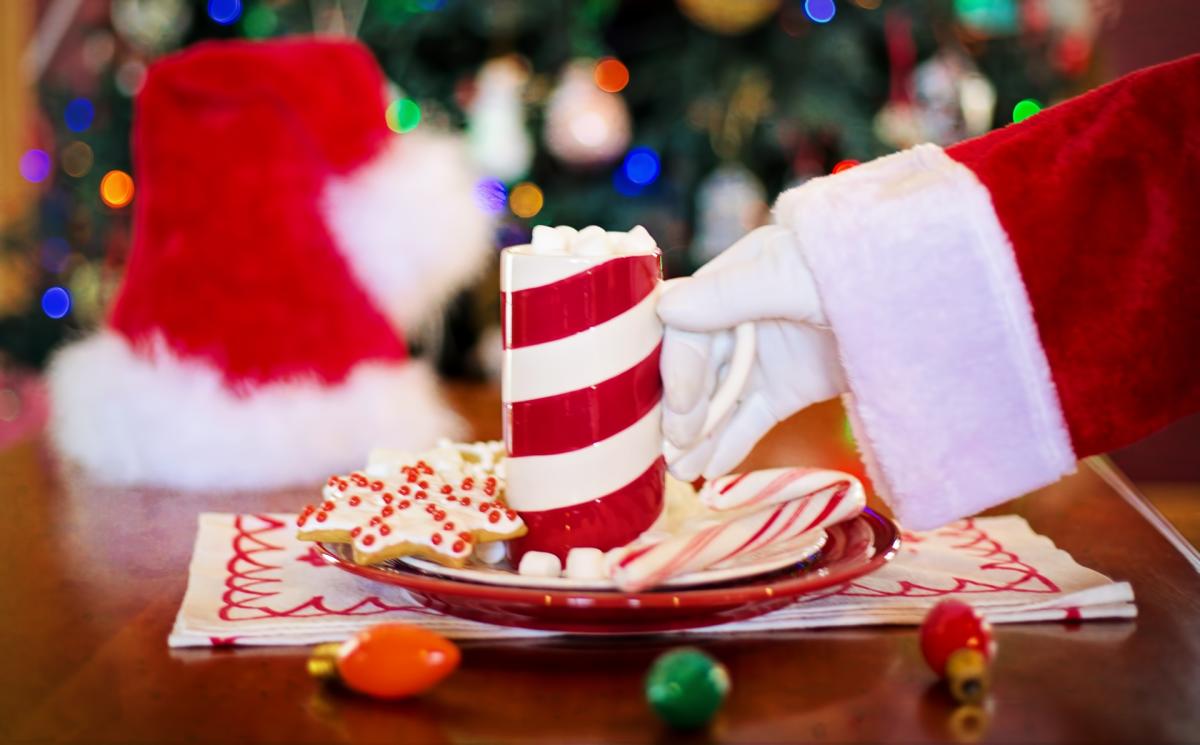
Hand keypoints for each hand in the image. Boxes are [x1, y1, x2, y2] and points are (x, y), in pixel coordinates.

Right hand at [658, 225, 846, 479]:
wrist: (924, 299)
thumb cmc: (859, 267)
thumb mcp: (793, 278)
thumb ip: (730, 295)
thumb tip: (666, 310)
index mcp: (732, 283)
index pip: (688, 328)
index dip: (678, 368)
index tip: (681, 407)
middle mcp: (739, 320)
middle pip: (698, 369)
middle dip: (682, 411)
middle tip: (672, 450)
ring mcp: (764, 357)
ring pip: (720, 400)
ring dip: (699, 435)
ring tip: (683, 471)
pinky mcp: (788, 388)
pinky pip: (751, 418)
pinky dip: (731, 443)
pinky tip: (711, 468)